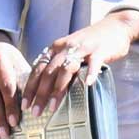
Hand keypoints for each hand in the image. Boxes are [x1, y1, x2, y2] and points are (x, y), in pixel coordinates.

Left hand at [22, 12, 137, 118]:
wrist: (114, 26)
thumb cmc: (89, 44)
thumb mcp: (68, 51)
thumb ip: (57, 65)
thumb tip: (43, 89)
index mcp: (55, 48)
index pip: (37, 69)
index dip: (29, 87)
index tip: (24, 105)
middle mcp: (65, 47)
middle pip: (48, 72)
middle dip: (40, 93)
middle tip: (35, 112)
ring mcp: (83, 49)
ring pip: (66, 69)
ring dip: (58, 89)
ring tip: (53, 107)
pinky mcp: (100, 51)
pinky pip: (94, 63)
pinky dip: (90, 73)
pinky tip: (87, 85)